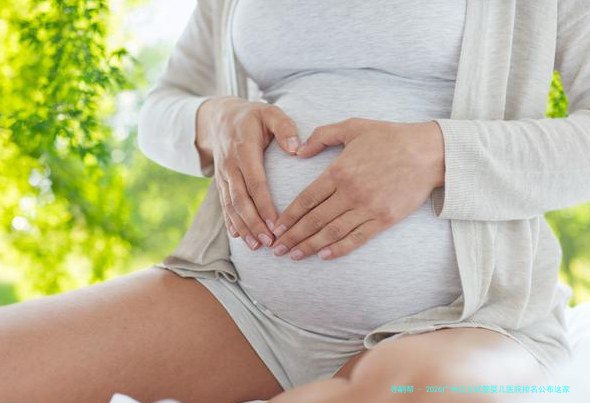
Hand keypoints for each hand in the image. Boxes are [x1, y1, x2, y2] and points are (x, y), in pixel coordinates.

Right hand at [196, 96, 301, 249]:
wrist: (219, 117)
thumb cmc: (251, 116)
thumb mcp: (269, 113)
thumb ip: (284, 127)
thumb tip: (296, 148)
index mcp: (244, 150)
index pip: (255, 183)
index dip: (265, 205)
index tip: (276, 223)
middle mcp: (230, 166)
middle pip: (241, 200)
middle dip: (254, 223)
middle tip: (270, 242)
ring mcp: (223, 175)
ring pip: (231, 206)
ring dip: (243, 227)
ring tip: (257, 246)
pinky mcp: (220, 182)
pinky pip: (224, 204)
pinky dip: (231, 221)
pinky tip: (240, 237)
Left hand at [270, 118, 444, 259]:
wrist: (428, 152)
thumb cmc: (390, 137)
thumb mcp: (353, 126)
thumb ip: (322, 136)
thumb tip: (298, 151)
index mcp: (339, 171)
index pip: (306, 199)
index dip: (288, 216)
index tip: (276, 227)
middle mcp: (350, 192)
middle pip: (314, 220)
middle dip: (292, 237)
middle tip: (276, 249)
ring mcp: (368, 208)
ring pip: (332, 232)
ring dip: (310, 246)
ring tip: (293, 256)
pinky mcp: (385, 219)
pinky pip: (357, 238)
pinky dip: (339, 249)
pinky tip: (324, 256)